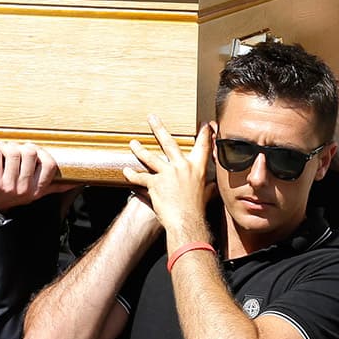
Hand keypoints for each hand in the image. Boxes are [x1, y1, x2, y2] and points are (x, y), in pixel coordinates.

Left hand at [0, 140, 67, 213]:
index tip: (32, 151)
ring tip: (0, 149)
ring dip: (5, 146)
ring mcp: (9, 186)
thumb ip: (53, 187)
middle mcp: (25, 188)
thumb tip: (75, 184)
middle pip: (31, 153)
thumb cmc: (7, 196)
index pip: (50, 164)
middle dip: (21, 146)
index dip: (42, 152)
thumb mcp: (32, 194)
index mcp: (37, 189)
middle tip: (12, 148)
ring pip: (13, 152)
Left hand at [122, 115, 212, 235]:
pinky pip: (141, 177)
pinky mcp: (156, 182)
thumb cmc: (196, 209)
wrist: (186, 221)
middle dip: (159, 128)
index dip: (205, 133)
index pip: (203, 146)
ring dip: (139, 150)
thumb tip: (213, 185)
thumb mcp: (206, 193)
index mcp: (197, 168)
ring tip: (133, 143)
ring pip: (150, 157)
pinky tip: (126, 171)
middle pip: (168, 143)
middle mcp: (182, 166)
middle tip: (151, 118)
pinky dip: (132, 175)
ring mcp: (168, 173)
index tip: (205, 124)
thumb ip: (208, 186)